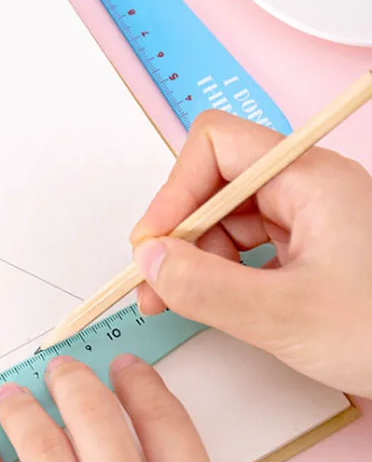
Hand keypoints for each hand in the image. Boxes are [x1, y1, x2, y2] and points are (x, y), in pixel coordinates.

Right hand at [131, 110, 371, 398]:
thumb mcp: (285, 315)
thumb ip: (205, 287)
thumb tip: (151, 262)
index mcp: (310, 179)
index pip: (216, 146)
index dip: (175, 190)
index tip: (154, 242)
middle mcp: (308, 188)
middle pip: (215, 184)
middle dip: (180, 233)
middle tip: (156, 282)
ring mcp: (310, 218)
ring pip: (227, 218)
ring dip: (196, 258)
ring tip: (179, 300)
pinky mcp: (309, 248)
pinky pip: (247, 246)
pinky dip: (220, 272)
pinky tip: (214, 301)